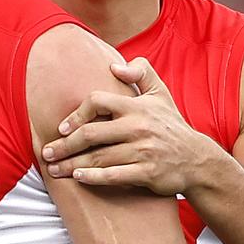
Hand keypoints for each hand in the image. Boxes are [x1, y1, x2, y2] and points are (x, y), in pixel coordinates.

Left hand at [41, 57, 217, 193]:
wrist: (197, 160)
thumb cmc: (171, 126)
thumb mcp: (161, 93)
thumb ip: (141, 72)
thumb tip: (114, 65)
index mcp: (136, 106)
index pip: (97, 101)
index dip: (76, 114)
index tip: (61, 128)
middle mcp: (138, 127)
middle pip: (91, 133)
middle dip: (64, 145)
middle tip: (47, 153)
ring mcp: (143, 150)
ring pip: (98, 157)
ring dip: (72, 164)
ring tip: (54, 170)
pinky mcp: (148, 172)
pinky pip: (114, 175)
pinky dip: (93, 177)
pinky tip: (78, 177)